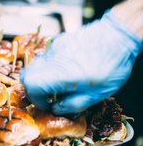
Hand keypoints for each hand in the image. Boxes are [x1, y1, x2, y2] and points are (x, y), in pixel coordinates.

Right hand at [21, 11, 141, 114]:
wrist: (118, 36)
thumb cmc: (111, 66)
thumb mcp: (96, 95)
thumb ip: (72, 105)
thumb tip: (57, 109)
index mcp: (61, 74)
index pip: (31, 86)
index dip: (36, 99)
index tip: (49, 104)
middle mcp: (53, 59)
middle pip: (27, 74)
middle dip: (34, 89)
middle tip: (48, 96)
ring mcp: (55, 48)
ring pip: (36, 65)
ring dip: (43, 78)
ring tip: (60, 84)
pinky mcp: (60, 41)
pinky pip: (47, 57)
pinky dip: (50, 67)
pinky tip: (67, 70)